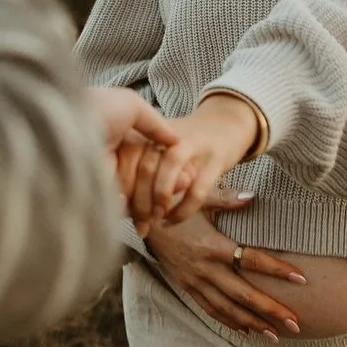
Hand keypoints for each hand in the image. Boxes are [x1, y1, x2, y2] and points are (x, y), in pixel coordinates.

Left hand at [88, 89, 183, 211]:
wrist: (71, 127)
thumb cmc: (99, 109)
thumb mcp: (131, 105)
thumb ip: (154, 123)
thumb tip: (175, 141)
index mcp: (120, 136)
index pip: (149, 155)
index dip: (168, 164)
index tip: (187, 169)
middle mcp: (114, 157)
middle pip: (146, 176)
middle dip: (167, 184)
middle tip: (187, 184)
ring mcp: (107, 177)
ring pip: (138, 193)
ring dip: (158, 198)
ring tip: (177, 196)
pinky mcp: (100, 196)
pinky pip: (124, 206)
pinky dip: (142, 208)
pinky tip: (160, 206)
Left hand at [124, 93, 259, 232]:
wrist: (226, 122)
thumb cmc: (183, 144)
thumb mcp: (157, 147)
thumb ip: (139, 168)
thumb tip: (120, 207)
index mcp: (150, 130)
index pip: (127, 158)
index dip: (121, 189)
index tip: (120, 211)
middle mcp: (170, 134)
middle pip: (146, 166)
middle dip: (140, 201)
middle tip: (139, 224)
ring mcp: (194, 144)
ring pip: (169, 170)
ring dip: (159, 200)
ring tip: (156, 220)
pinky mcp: (215, 159)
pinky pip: (197, 188)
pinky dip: (182, 210)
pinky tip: (172, 220)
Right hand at [145, 192, 306, 340]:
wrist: (143, 220)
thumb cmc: (175, 204)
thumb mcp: (199, 198)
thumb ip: (227, 199)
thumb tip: (253, 197)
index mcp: (212, 245)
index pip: (251, 259)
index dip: (277, 269)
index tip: (301, 278)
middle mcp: (205, 268)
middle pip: (243, 294)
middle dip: (271, 310)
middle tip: (296, 323)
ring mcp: (195, 281)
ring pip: (228, 309)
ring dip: (253, 323)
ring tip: (276, 334)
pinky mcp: (187, 287)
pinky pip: (210, 310)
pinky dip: (229, 322)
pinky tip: (246, 331)